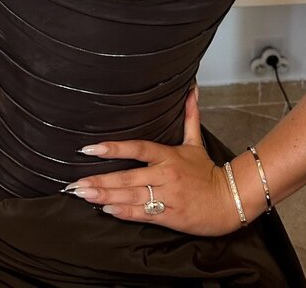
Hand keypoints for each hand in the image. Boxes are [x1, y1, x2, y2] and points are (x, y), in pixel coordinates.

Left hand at [64, 88, 238, 235]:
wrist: (229, 201)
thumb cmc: (207, 172)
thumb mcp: (196, 142)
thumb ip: (189, 116)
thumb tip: (192, 89)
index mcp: (168, 155)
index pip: (137, 148)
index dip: (114, 148)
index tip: (90, 149)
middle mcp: (165, 175)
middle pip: (128, 177)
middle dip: (101, 180)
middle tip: (76, 183)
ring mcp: (168, 196)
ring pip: (132, 196)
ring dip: (106, 196)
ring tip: (84, 195)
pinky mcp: (170, 216)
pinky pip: (143, 214)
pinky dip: (124, 212)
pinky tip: (107, 209)